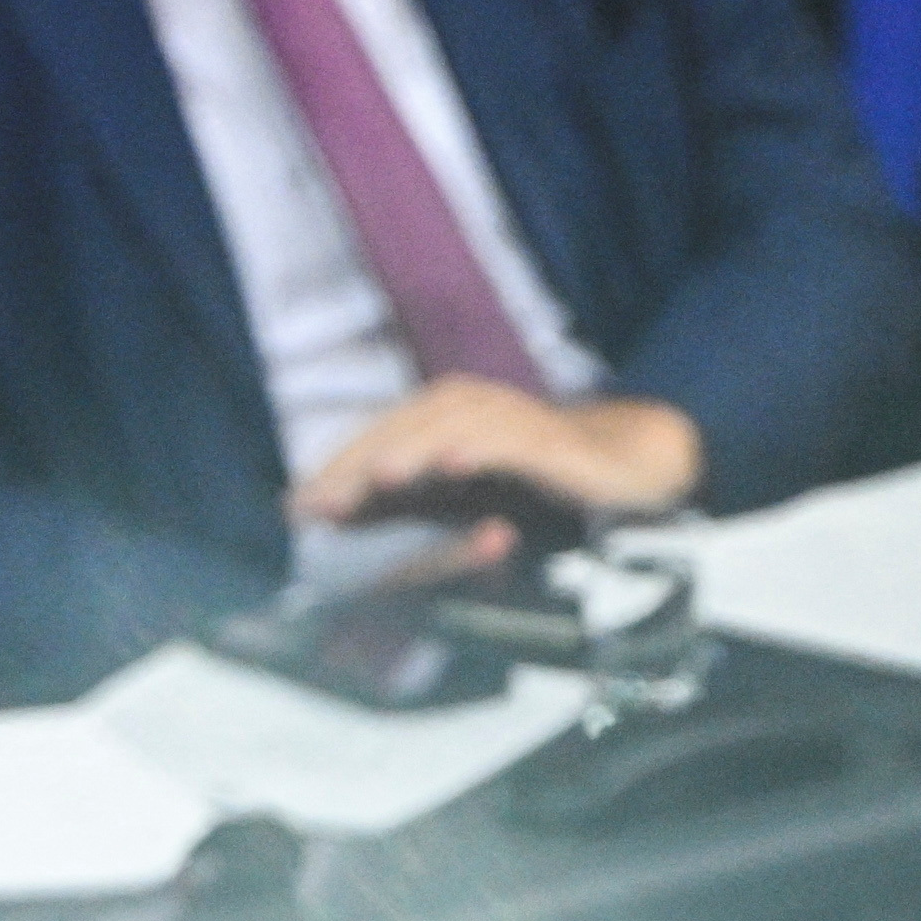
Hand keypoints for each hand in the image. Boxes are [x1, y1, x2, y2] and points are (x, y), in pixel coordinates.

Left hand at [290, 379, 704, 542]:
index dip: (338, 468)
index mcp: (445, 417)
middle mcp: (475, 409)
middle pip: (406, 424)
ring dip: (412, 449)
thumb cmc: (529, 487)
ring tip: (376, 478)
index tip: (297, 505)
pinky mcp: (553, 441)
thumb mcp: (452, 499)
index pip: (380, 436)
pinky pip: (513, 438)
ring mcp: (515, 421)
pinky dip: (481, 446)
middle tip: (321, 498)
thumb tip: (321, 510)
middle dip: (361, 461)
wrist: (623, 473)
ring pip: (453, 424)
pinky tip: (453, 464)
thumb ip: (393, 503)